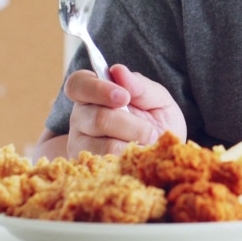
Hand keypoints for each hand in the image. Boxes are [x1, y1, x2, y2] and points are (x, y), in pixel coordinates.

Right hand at [62, 64, 186, 156]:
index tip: (124, 97)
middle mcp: (80, 118)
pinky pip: (110, 166)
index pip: (78, 84)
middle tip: (150, 132)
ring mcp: (80, 145)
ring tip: (145, 145)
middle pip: (97, 118)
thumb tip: (118, 71)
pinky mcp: (88, 169)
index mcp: (92, 93)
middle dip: (131, 125)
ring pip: (105, 146)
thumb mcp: (158, 99)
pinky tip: (137, 158)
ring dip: (134, 145)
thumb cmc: (156, 121)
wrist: (163, 156)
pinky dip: (130, 161)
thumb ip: (140, 86)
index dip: (98, 89)